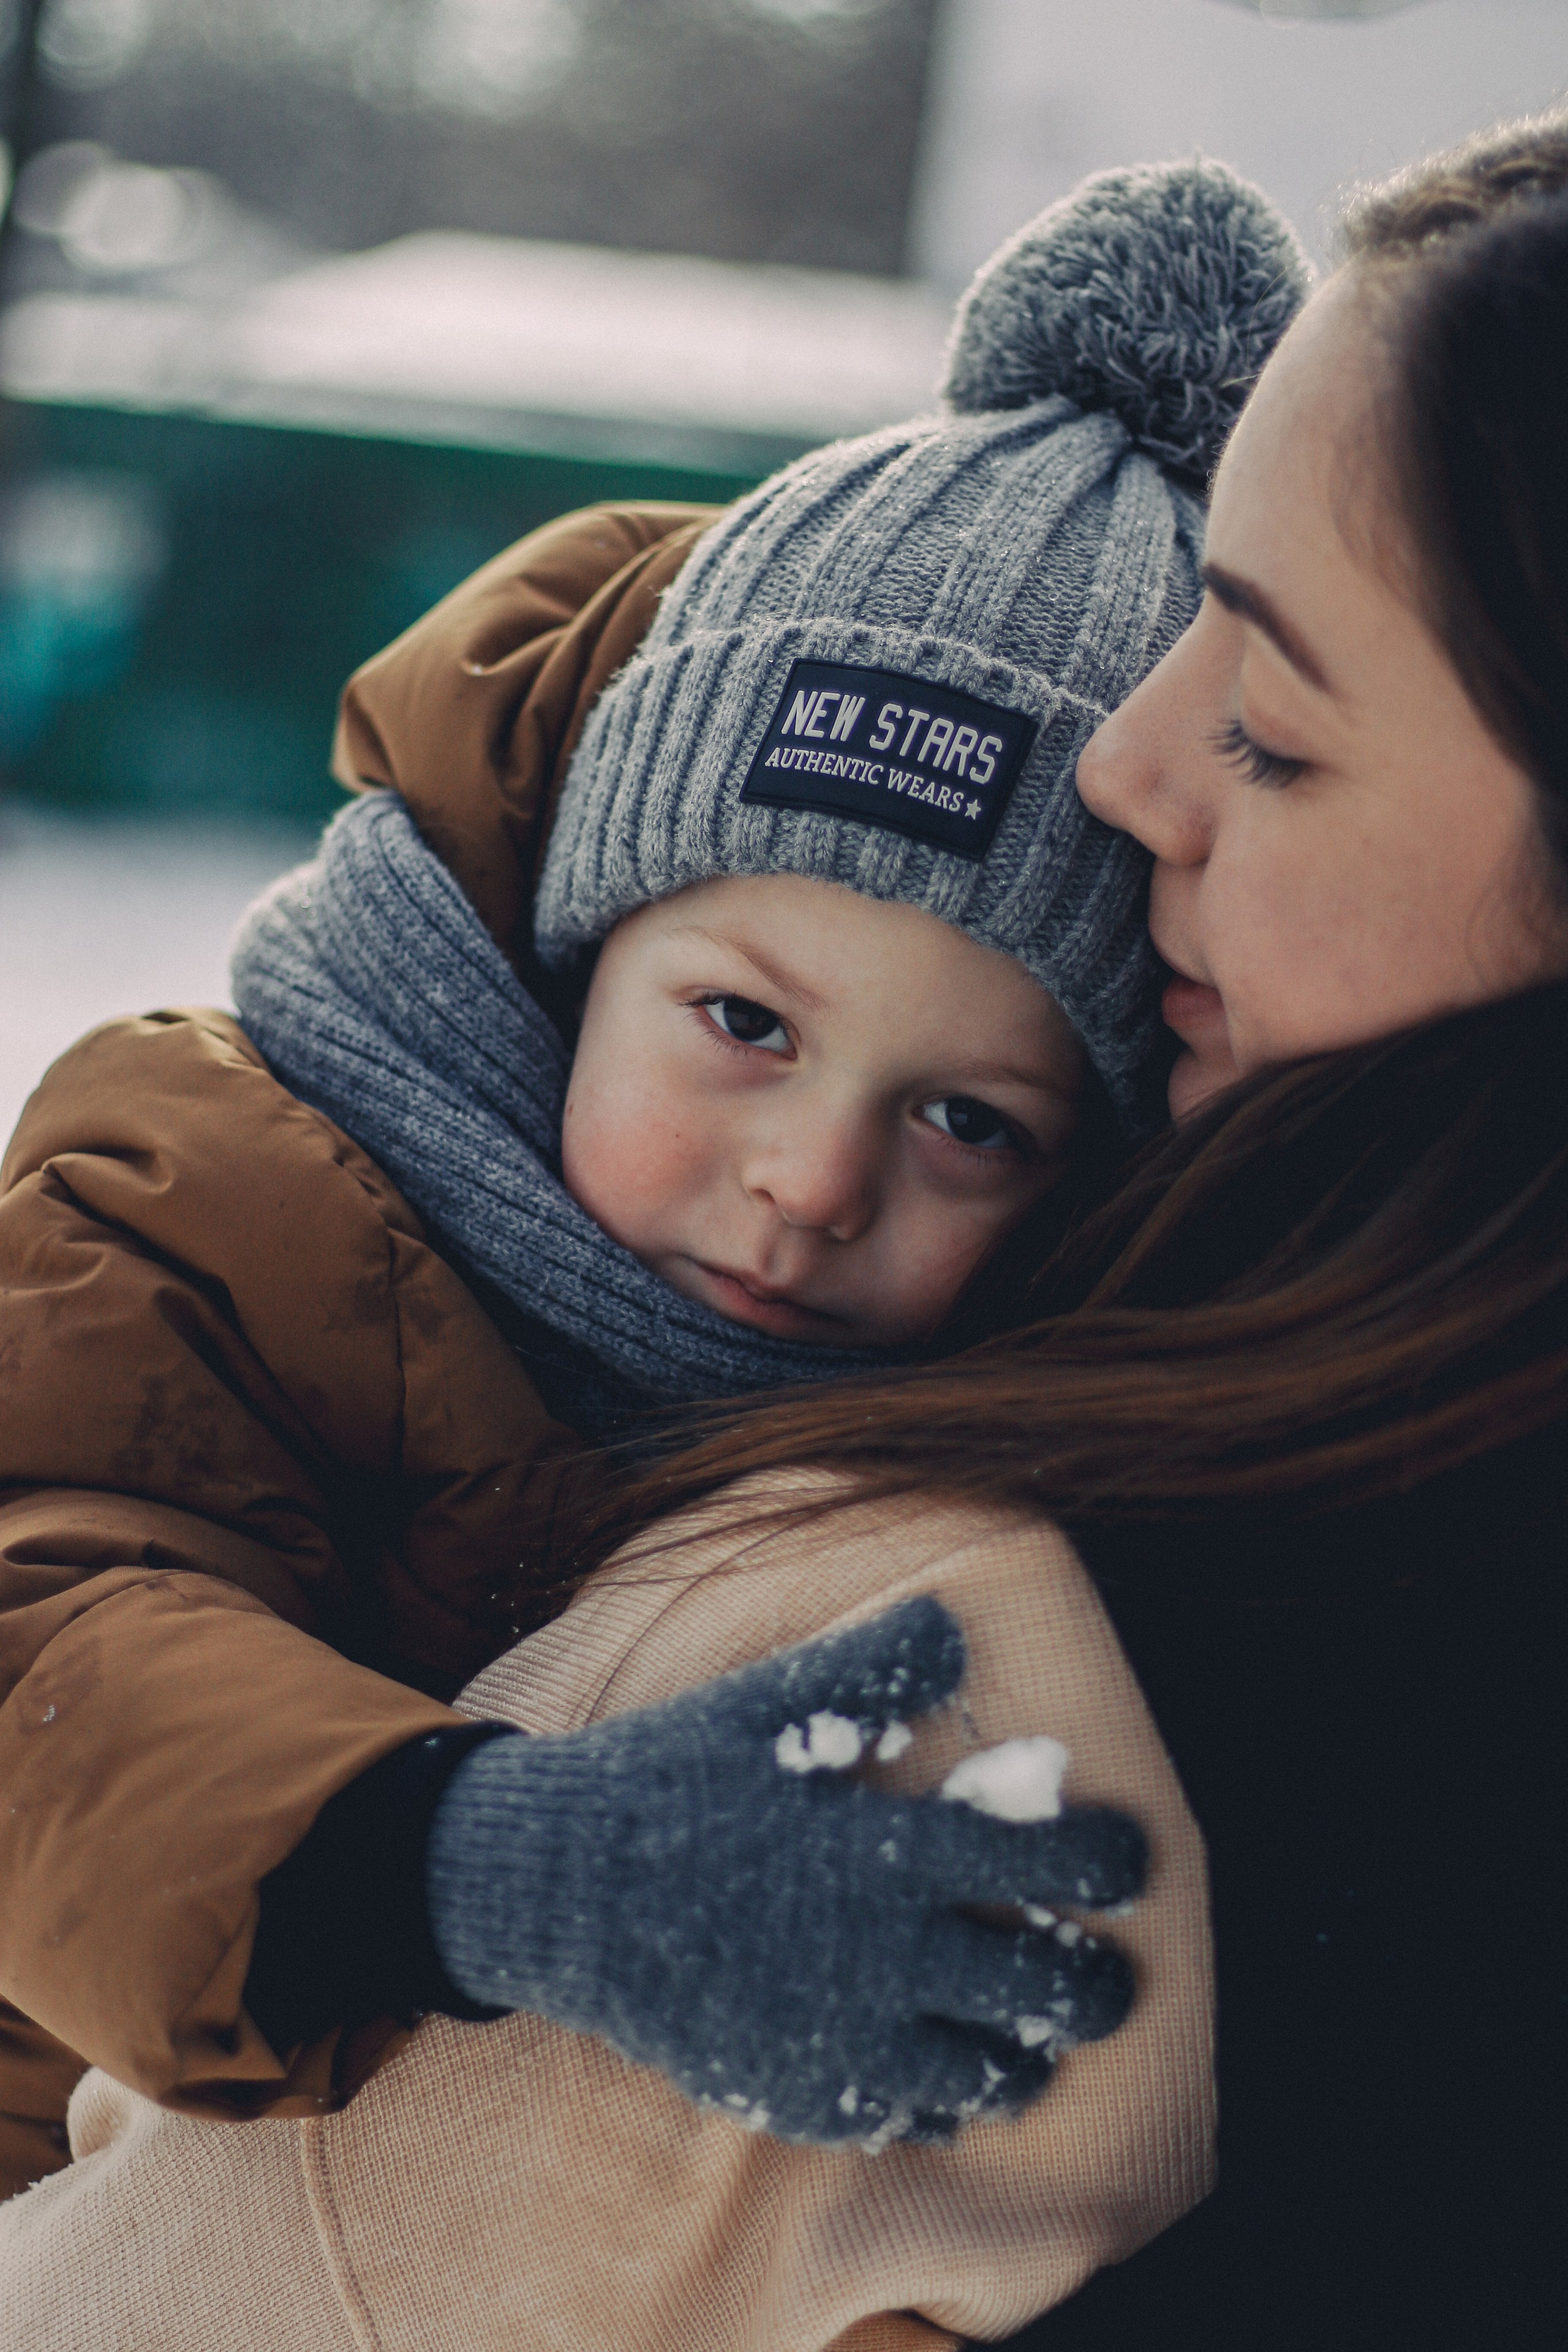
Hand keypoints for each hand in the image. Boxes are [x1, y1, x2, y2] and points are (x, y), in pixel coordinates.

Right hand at [427, 1596, 1145, 2146]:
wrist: (557, 1888)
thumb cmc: (670, 1777)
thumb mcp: (767, 1704)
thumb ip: (870, 1667)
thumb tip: (954, 1625)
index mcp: (887, 1850)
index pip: (1047, 1864)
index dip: (1111, 1864)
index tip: (1132, 1862)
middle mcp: (881, 1954)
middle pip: (1043, 1993)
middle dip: (1098, 1989)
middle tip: (1107, 1978)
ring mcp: (841, 2036)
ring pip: (990, 2077)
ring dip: (1029, 2058)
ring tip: (1032, 2039)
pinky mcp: (798, 2094)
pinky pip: (908, 2121)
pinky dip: (943, 2104)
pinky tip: (940, 2075)